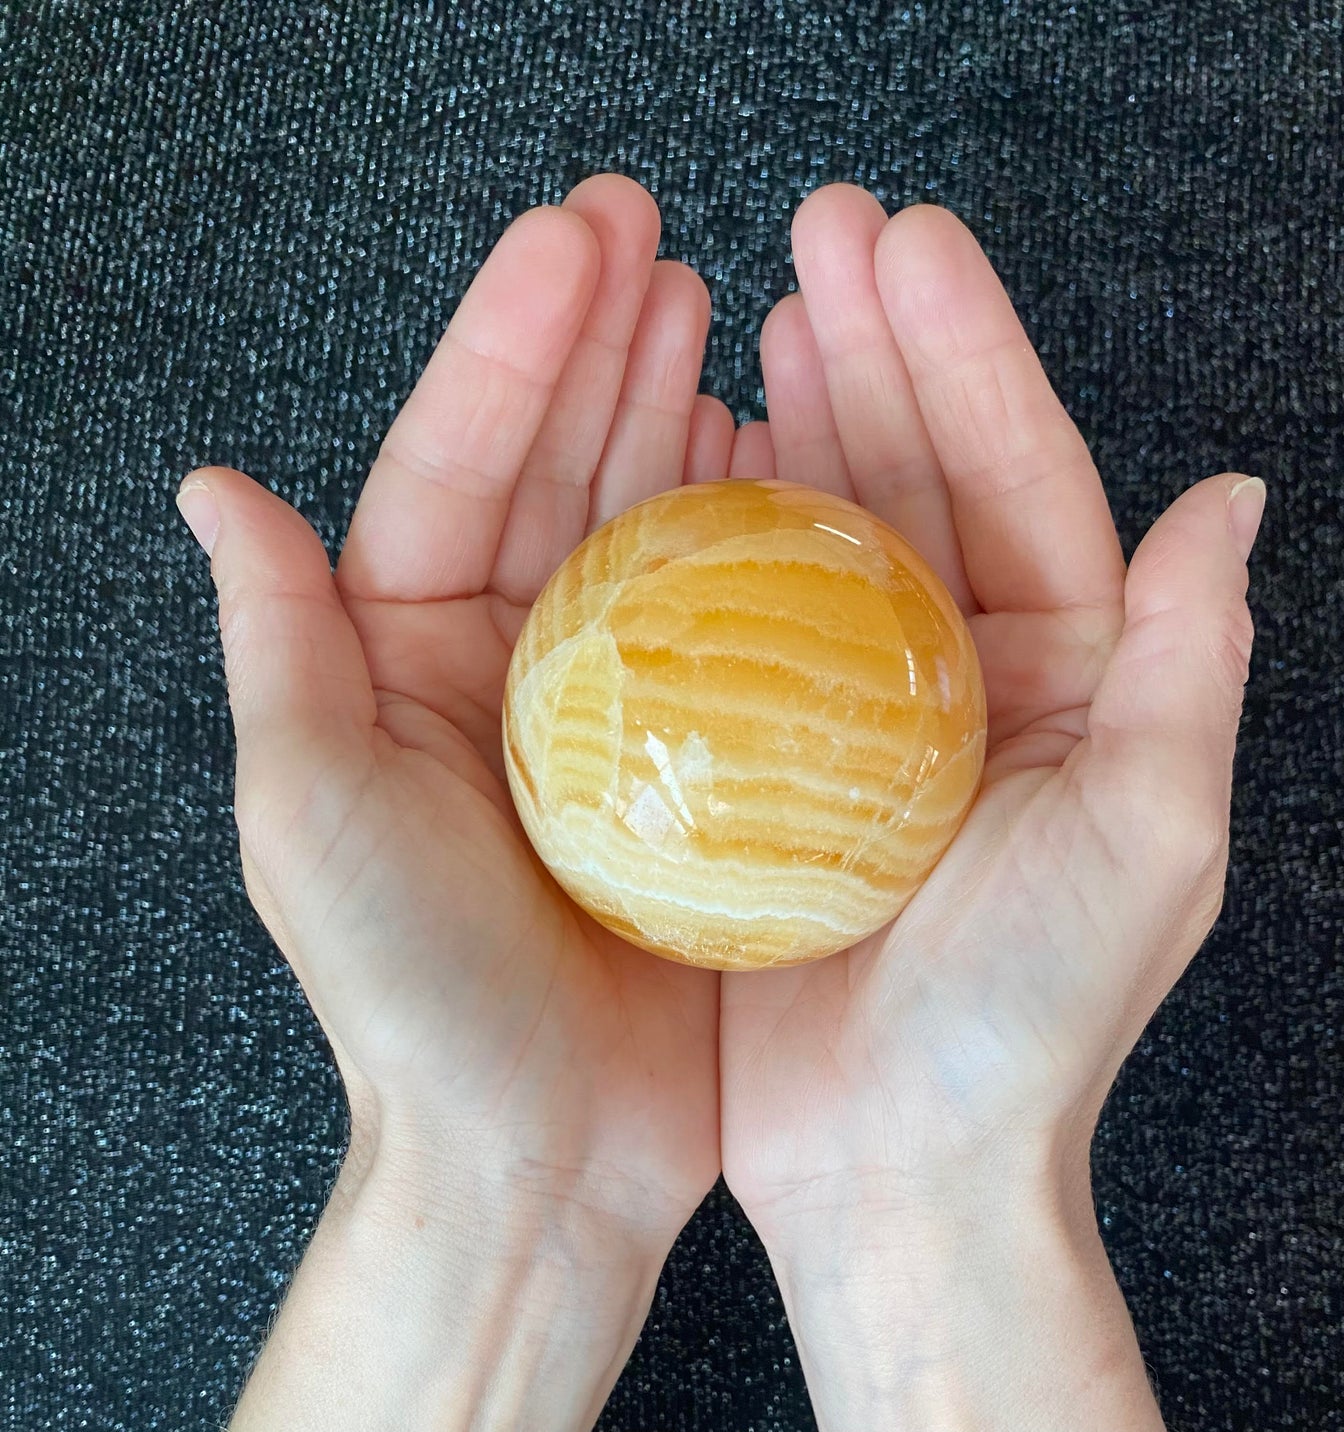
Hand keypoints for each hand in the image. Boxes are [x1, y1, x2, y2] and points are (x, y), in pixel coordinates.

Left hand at [181, 175, 736, 1427]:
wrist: (541, 1154)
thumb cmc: (414, 997)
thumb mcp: (314, 814)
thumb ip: (280, 645)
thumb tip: (216, 485)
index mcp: (408, 655)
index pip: (457, 465)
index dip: (511, 345)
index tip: (574, 239)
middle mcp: (509, 662)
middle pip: (556, 470)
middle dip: (600, 342)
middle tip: (652, 229)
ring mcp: (613, 704)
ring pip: (646, 526)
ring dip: (676, 410)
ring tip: (718, 311)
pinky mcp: (698, 760)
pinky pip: (731, 623)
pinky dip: (753, 534)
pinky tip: (781, 456)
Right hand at [718, 185, 1263, 1428]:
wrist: (892, 1167)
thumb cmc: (1027, 1023)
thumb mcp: (1151, 840)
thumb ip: (1194, 663)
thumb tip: (1228, 497)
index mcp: (1066, 675)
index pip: (1021, 478)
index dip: (969, 351)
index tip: (904, 244)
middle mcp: (961, 675)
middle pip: (919, 477)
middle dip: (876, 345)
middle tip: (820, 228)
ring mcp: (856, 710)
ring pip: (824, 531)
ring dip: (797, 415)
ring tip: (758, 311)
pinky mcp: (764, 760)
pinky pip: (738, 618)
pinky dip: (715, 532)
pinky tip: (690, 454)